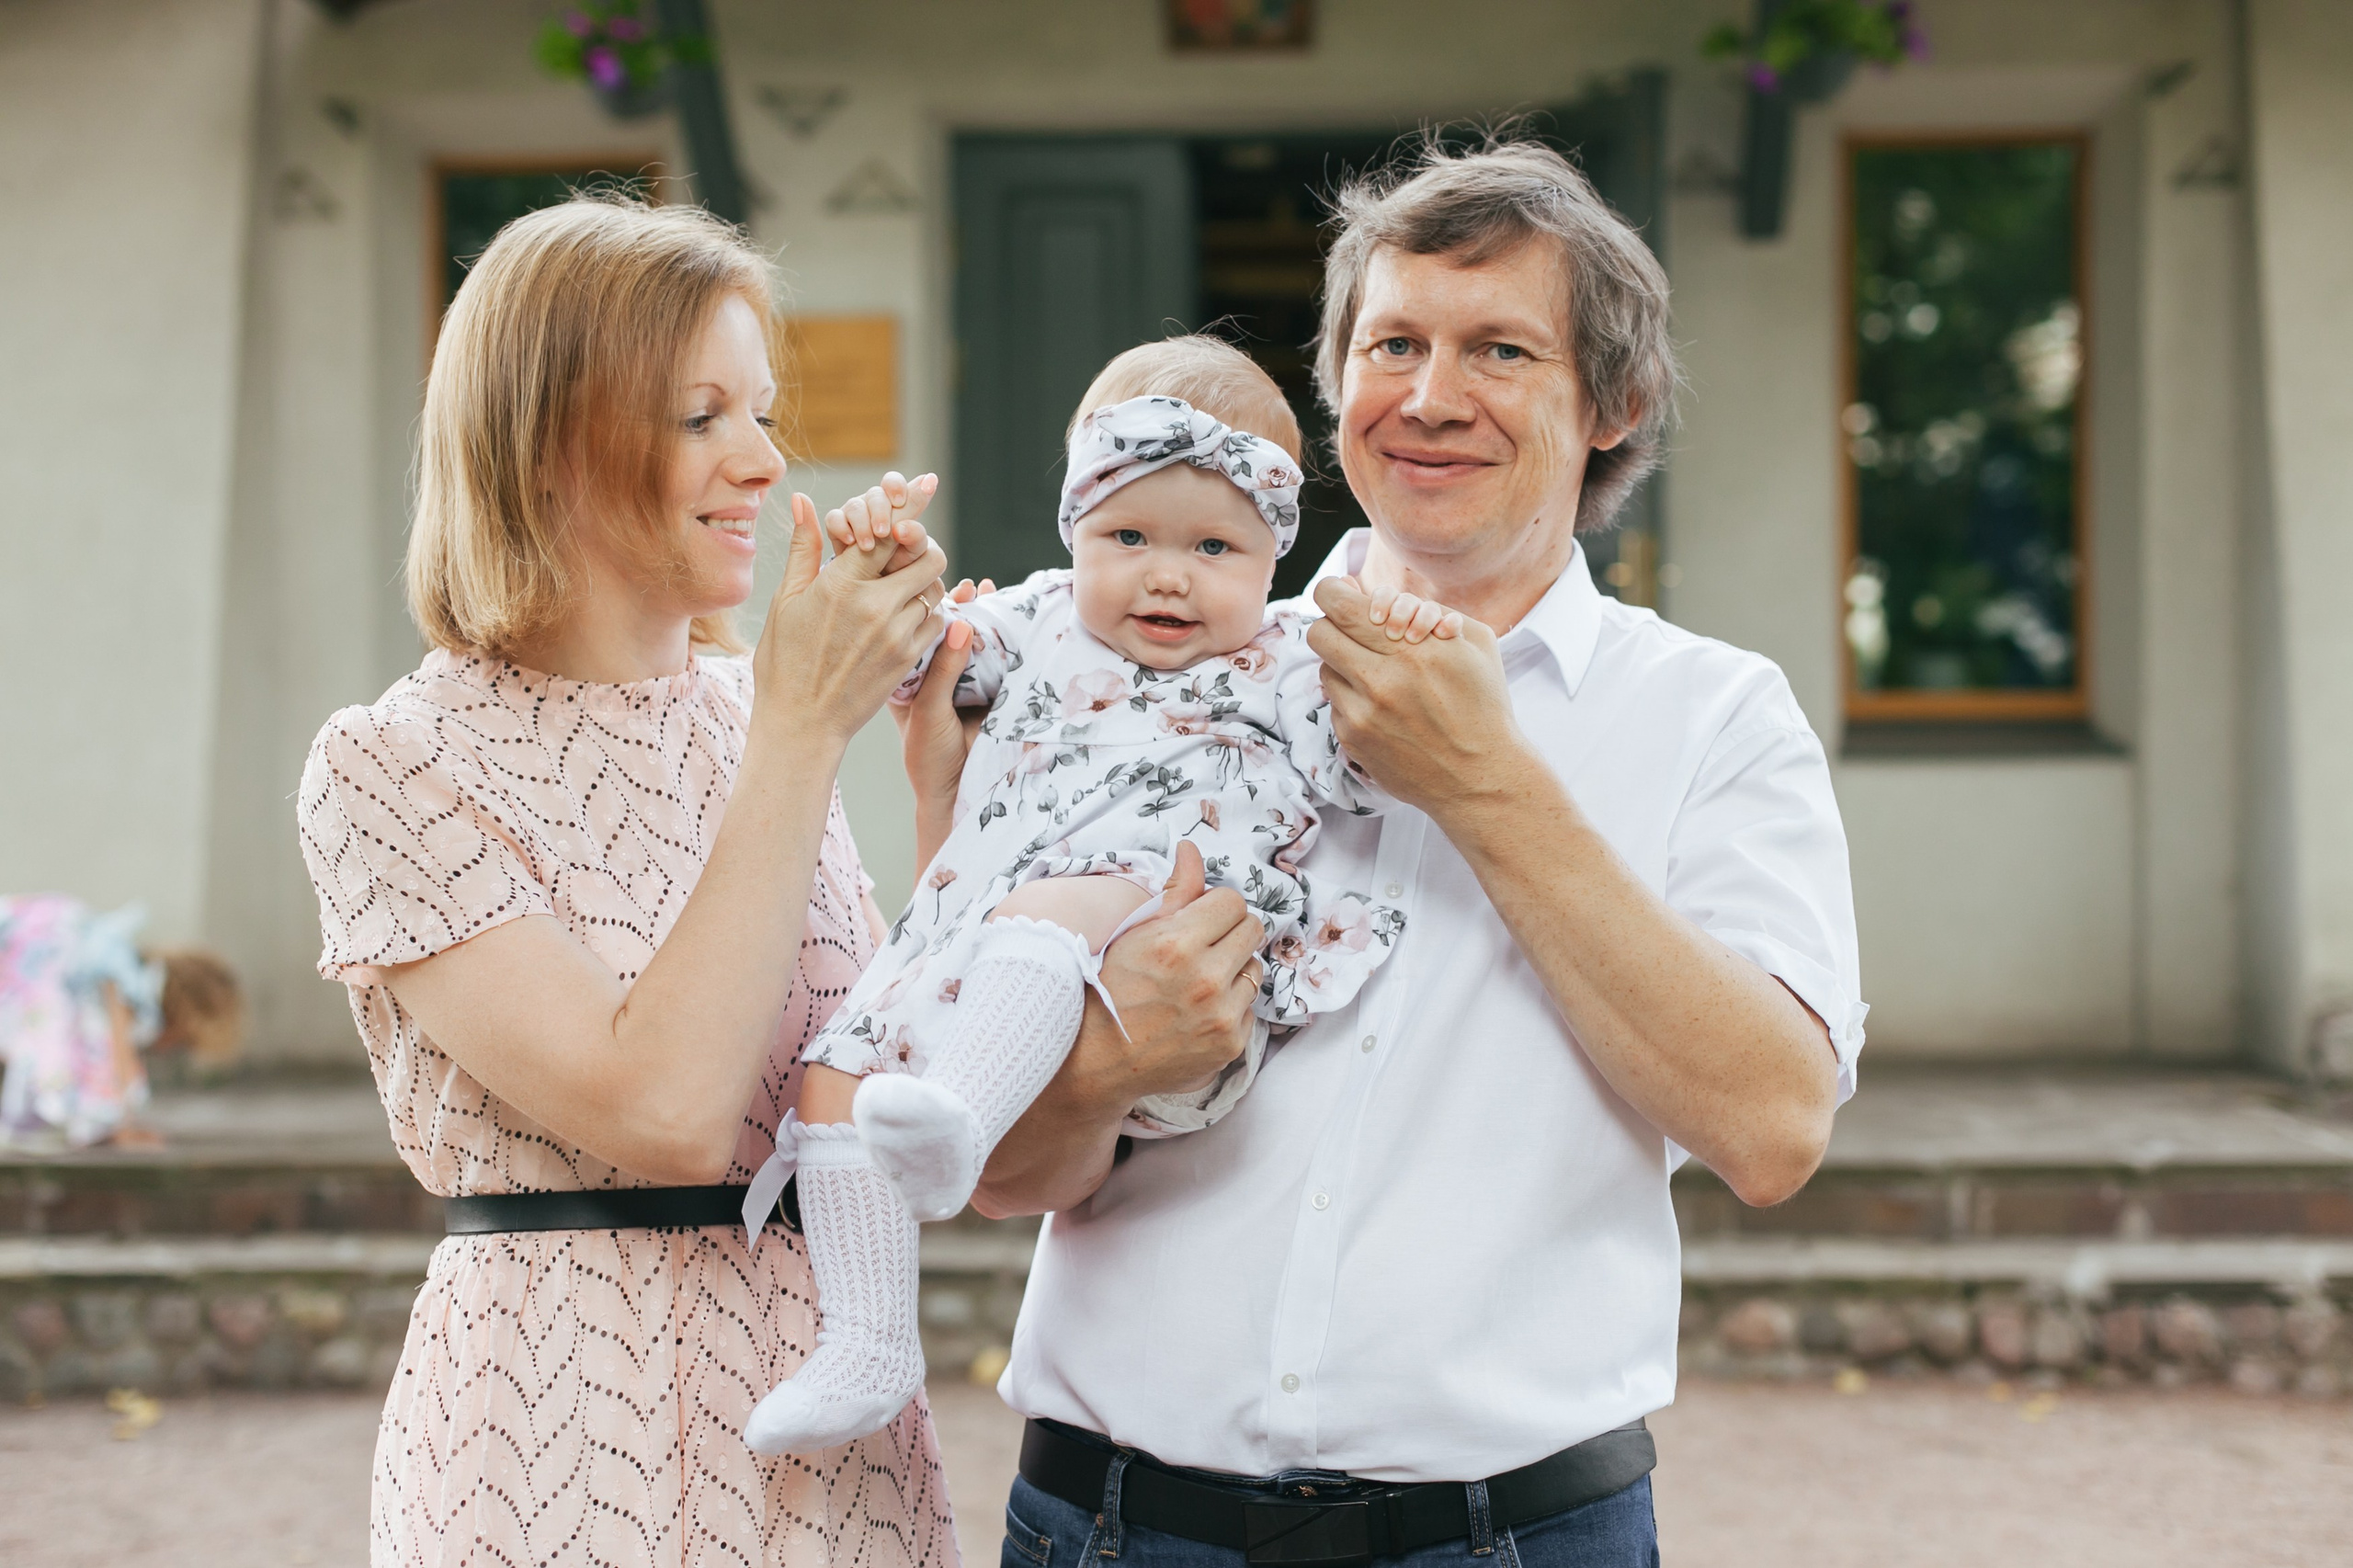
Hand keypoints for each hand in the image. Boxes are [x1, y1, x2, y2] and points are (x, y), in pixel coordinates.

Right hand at [751, 491, 945, 746]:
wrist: (801, 723)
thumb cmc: (784, 661)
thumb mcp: (786, 600)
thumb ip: (803, 548)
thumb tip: (802, 500)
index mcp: (840, 582)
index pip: (888, 531)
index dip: (905, 511)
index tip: (917, 497)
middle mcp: (874, 604)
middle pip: (927, 555)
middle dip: (921, 548)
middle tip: (908, 552)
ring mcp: (896, 633)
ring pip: (936, 589)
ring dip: (925, 582)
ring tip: (903, 588)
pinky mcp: (909, 658)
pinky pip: (936, 622)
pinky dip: (928, 614)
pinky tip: (906, 617)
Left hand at [893, 576, 994, 869]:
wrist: (956, 793)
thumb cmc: (927, 756)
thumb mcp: (927, 710)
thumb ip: (943, 669)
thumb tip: (959, 624)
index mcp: (905, 675)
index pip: (905, 629)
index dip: (912, 604)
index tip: (921, 581)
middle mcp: (931, 672)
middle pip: (938, 626)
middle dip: (950, 602)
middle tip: (960, 581)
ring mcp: (961, 678)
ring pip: (968, 635)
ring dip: (977, 613)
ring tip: (983, 588)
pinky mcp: (990, 686)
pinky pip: (995, 653)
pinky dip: (999, 632)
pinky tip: (1004, 610)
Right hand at [1079, 841, 1263, 1103]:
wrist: (1100, 1059)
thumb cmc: (1113, 988)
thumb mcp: (1135, 932)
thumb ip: (1175, 891)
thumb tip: (1191, 849)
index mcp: (1177, 943)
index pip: (1233, 901)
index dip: (1215, 907)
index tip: (1199, 920)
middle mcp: (1205, 979)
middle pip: (1253, 928)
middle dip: (1230, 932)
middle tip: (1204, 946)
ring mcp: (1221, 1014)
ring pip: (1255, 967)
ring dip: (1234, 969)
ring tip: (1200, 981)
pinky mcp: (1231, 1043)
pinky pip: (1250, 1006)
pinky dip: (1232, 1005)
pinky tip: (1201, 1010)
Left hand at [1307, 574, 1524, 812]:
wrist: (1481, 776)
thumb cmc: (1484, 705)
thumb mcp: (1474, 642)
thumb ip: (1428, 610)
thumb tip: (1378, 597)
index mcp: (1412, 650)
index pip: (1338, 605)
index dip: (1333, 592)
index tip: (1339, 592)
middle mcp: (1381, 681)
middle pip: (1319, 633)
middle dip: (1333, 625)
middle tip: (1352, 630)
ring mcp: (1362, 714)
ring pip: (1324, 668)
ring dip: (1344, 664)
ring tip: (1375, 673)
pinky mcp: (1353, 740)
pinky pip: (1335, 703)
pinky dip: (1352, 699)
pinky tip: (1382, 708)